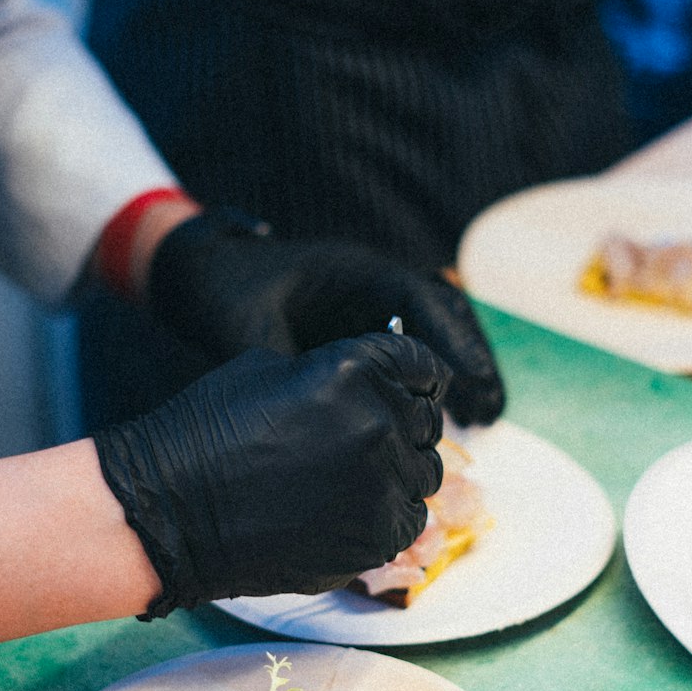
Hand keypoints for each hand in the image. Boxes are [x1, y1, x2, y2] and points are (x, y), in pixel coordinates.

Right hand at [93, 333, 448, 617]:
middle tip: (365, 441)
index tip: (409, 390)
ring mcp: (381, 484)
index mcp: (356, 370)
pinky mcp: (376, 538)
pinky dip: (386, 515)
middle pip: (427, 421)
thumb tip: (375, 383)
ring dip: (398, 473)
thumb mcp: (268, 370)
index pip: (424, 366)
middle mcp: (379, 423)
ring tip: (350, 480)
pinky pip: (408, 521)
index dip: (416, 378)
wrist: (170, 512)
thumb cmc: (206, 433)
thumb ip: (337, 373)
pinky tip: (346, 513)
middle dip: (404, 425)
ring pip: (423, 474)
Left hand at [145, 209, 505, 424]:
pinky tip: (438, 419)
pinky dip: (431, 381)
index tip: (471, 385)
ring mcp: (371, 303)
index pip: (423, 299)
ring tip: (482, 418)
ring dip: (459, 371)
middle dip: (472, 359)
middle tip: (492, 411)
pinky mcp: (363, 327)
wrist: (199, 274)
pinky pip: (412, 350)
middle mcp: (373, 283)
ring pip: (436, 332)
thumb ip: (287, 369)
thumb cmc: (224, 293)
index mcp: (355, 270)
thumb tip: (321, 415)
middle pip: (445, 314)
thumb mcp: (249, 332)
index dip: (453, 342)